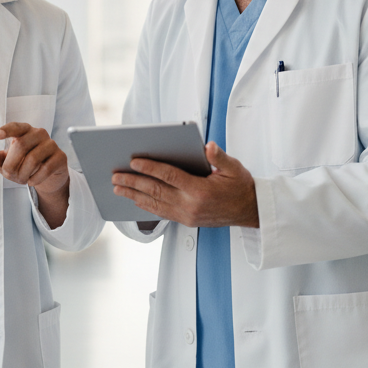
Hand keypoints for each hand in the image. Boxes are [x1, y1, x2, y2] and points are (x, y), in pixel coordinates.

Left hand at [0, 122, 69, 193]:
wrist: (48, 176)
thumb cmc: (24, 165)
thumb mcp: (6, 163)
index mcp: (24, 131)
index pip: (16, 126)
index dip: (7, 130)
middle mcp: (39, 133)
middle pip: (21, 146)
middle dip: (11, 165)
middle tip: (10, 175)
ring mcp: (51, 144)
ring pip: (33, 158)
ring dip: (23, 174)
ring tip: (22, 179)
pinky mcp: (60, 156)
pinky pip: (46, 168)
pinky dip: (35, 178)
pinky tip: (32, 181)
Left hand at [112, 142, 257, 227]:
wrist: (251, 212)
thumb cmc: (242, 187)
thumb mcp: (234, 168)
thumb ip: (219, 157)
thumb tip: (208, 146)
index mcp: (200, 191)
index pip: (169, 177)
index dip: (150, 168)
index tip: (134, 161)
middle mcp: (190, 206)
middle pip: (155, 191)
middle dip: (133, 182)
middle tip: (116, 176)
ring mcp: (187, 216)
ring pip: (154, 204)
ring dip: (133, 195)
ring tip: (118, 188)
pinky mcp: (186, 221)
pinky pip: (161, 213)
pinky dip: (145, 205)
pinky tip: (135, 199)